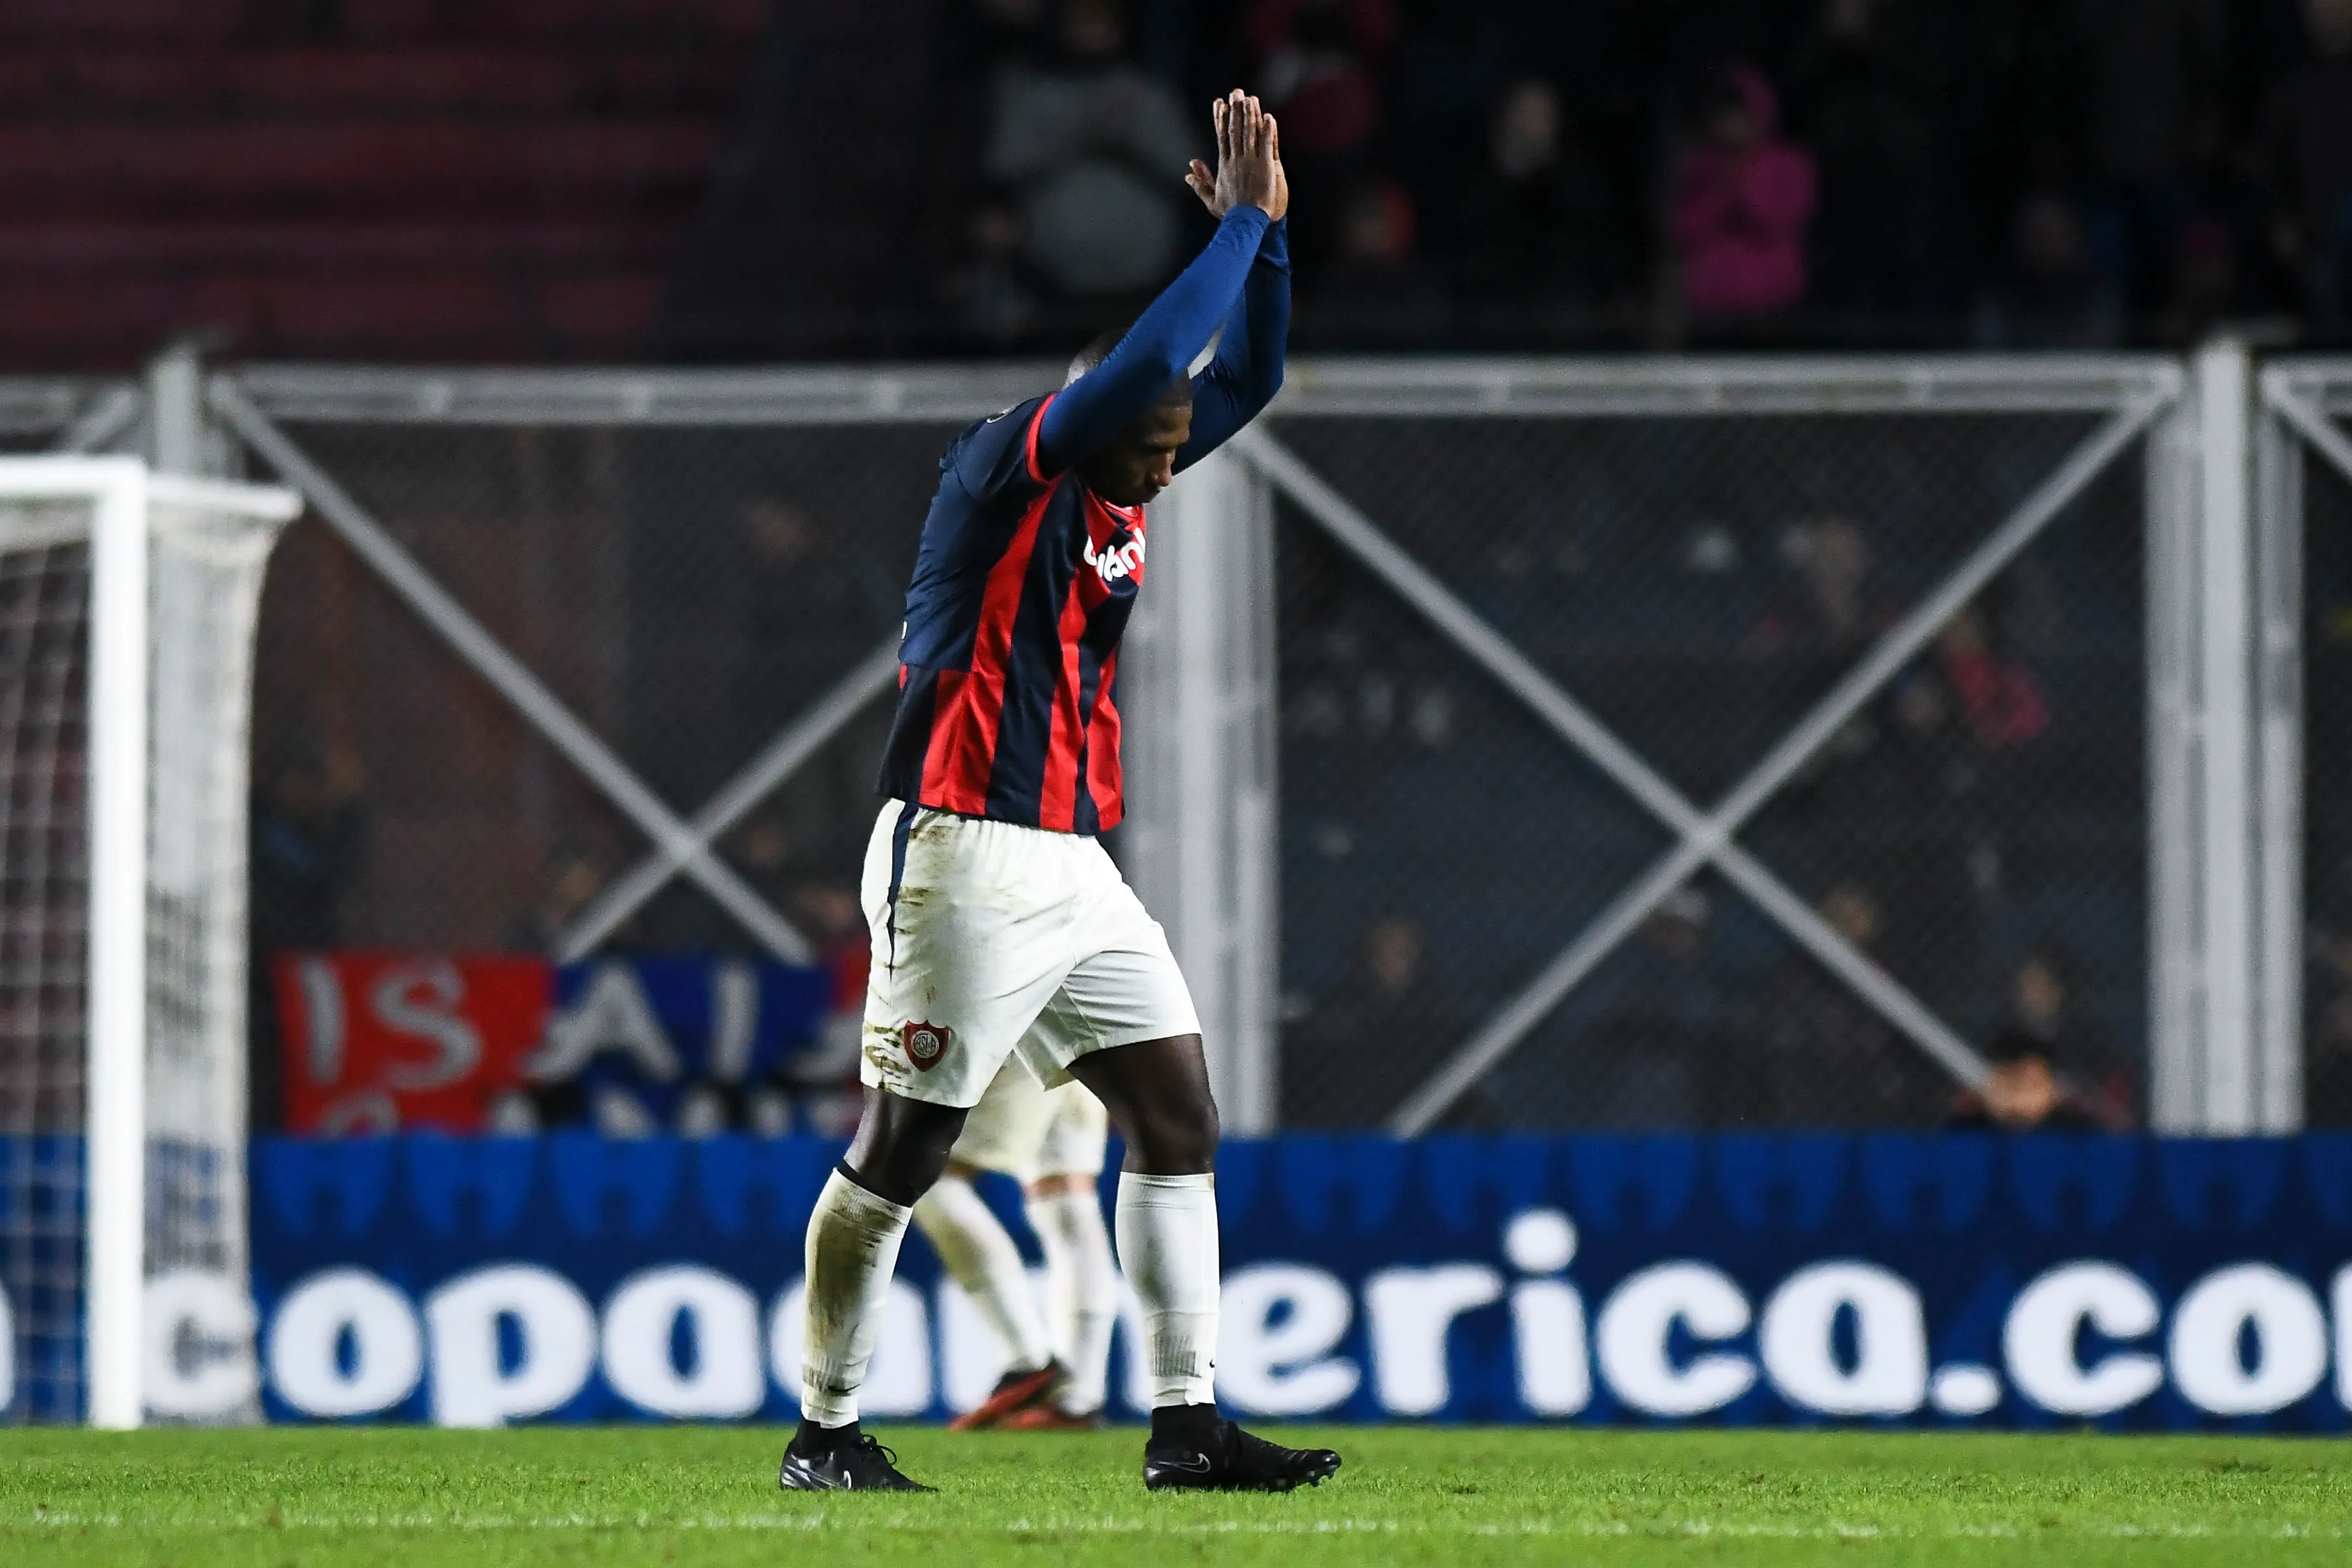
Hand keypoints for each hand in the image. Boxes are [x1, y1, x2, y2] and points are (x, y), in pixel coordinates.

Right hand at [1185, 89, 1286, 221]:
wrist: (1246, 223)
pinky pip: (1267, 143)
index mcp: (1224, 165)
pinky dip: (1268, 129)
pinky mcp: (1266, 166)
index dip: (1220, 118)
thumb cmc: (1231, 214)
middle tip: (1235, 91)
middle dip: (1235, 109)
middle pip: (1235, 129)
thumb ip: (1200, 183)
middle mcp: (1237, 160)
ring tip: (1250, 97)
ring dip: (1250, 114)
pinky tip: (1268, 116)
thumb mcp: (1212, 200)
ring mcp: (1251, 162)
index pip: (1222, 136)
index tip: (1219, 103)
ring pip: (1250, 133)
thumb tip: (1188, 170)